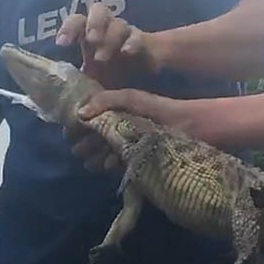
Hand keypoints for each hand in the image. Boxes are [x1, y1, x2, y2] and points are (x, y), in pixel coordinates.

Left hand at [56, 3, 159, 87]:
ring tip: (101, 58)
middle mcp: (107, 27)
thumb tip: (58, 93)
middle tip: (91, 40)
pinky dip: (132, 43)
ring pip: (118, 24)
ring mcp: (125, 32)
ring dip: (110, 38)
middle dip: (94, 23)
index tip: (61, 43)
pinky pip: (137, 37)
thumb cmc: (108, 74)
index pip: (77, 21)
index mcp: (89, 32)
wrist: (140, 76)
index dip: (68, 28)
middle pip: (99, 10)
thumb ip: (76, 80)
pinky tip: (127, 52)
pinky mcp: (143, 41)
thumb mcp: (89, 78)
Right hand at [64, 89, 179, 173]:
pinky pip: (117, 162)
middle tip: (80, 149)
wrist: (193, 128)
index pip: (90, 117)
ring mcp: (128, 142)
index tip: (70, 132)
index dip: (78, 125)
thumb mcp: (133, 99)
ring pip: (103, 150)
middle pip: (94, 135)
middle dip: (84, 143)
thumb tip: (79, 113)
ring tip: (91, 160)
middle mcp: (120, 124)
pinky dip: (109, 163)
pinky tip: (106, 165)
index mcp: (117, 109)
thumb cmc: (162, 110)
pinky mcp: (136, 158)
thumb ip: (106, 100)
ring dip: (94, 155)